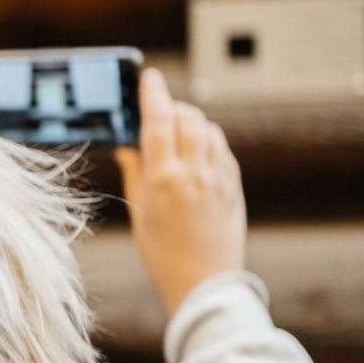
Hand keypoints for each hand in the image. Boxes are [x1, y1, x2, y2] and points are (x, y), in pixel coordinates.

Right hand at [114, 69, 246, 315]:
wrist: (204, 284)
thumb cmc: (163, 255)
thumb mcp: (138, 214)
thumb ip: (135, 173)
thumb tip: (129, 146)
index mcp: (163, 179)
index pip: (158, 120)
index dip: (153, 94)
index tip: (149, 78)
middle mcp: (194, 173)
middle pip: (188, 117)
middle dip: (174, 107)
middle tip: (161, 110)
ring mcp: (218, 179)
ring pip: (209, 130)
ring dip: (194, 123)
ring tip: (180, 133)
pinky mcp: (234, 188)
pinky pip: (223, 151)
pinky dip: (209, 143)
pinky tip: (198, 154)